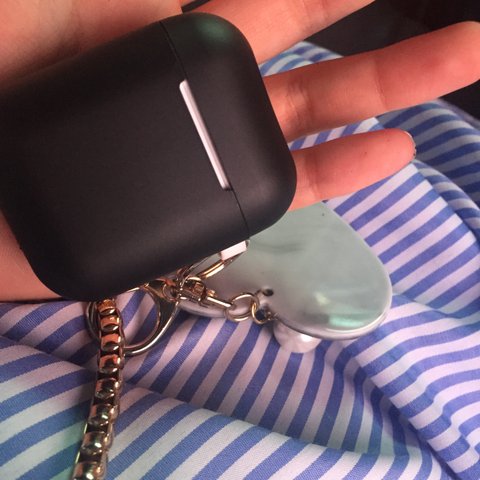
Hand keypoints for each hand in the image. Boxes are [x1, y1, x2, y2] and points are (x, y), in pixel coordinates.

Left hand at [0, 0, 477, 299]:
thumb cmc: (4, 93)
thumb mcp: (50, 11)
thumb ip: (127, 1)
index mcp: (169, 36)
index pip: (268, 2)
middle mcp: (203, 91)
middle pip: (306, 47)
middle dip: (372, 26)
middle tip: (450, 21)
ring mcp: (215, 151)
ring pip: (311, 117)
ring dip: (384, 93)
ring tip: (453, 65)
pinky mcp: (215, 209)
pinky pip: (290, 186)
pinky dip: (343, 168)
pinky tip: (391, 152)